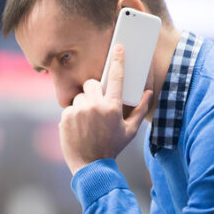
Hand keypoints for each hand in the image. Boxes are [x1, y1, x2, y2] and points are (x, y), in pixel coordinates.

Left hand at [59, 44, 152, 174]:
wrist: (90, 165)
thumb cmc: (112, 147)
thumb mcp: (130, 131)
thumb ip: (139, 110)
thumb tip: (148, 93)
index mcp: (112, 108)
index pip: (116, 78)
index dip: (117, 61)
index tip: (118, 48)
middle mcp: (95, 106)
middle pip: (92, 83)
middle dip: (94, 91)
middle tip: (97, 106)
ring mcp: (79, 111)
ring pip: (80, 96)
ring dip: (84, 104)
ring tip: (88, 122)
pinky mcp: (66, 116)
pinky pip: (70, 107)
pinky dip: (74, 115)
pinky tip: (79, 127)